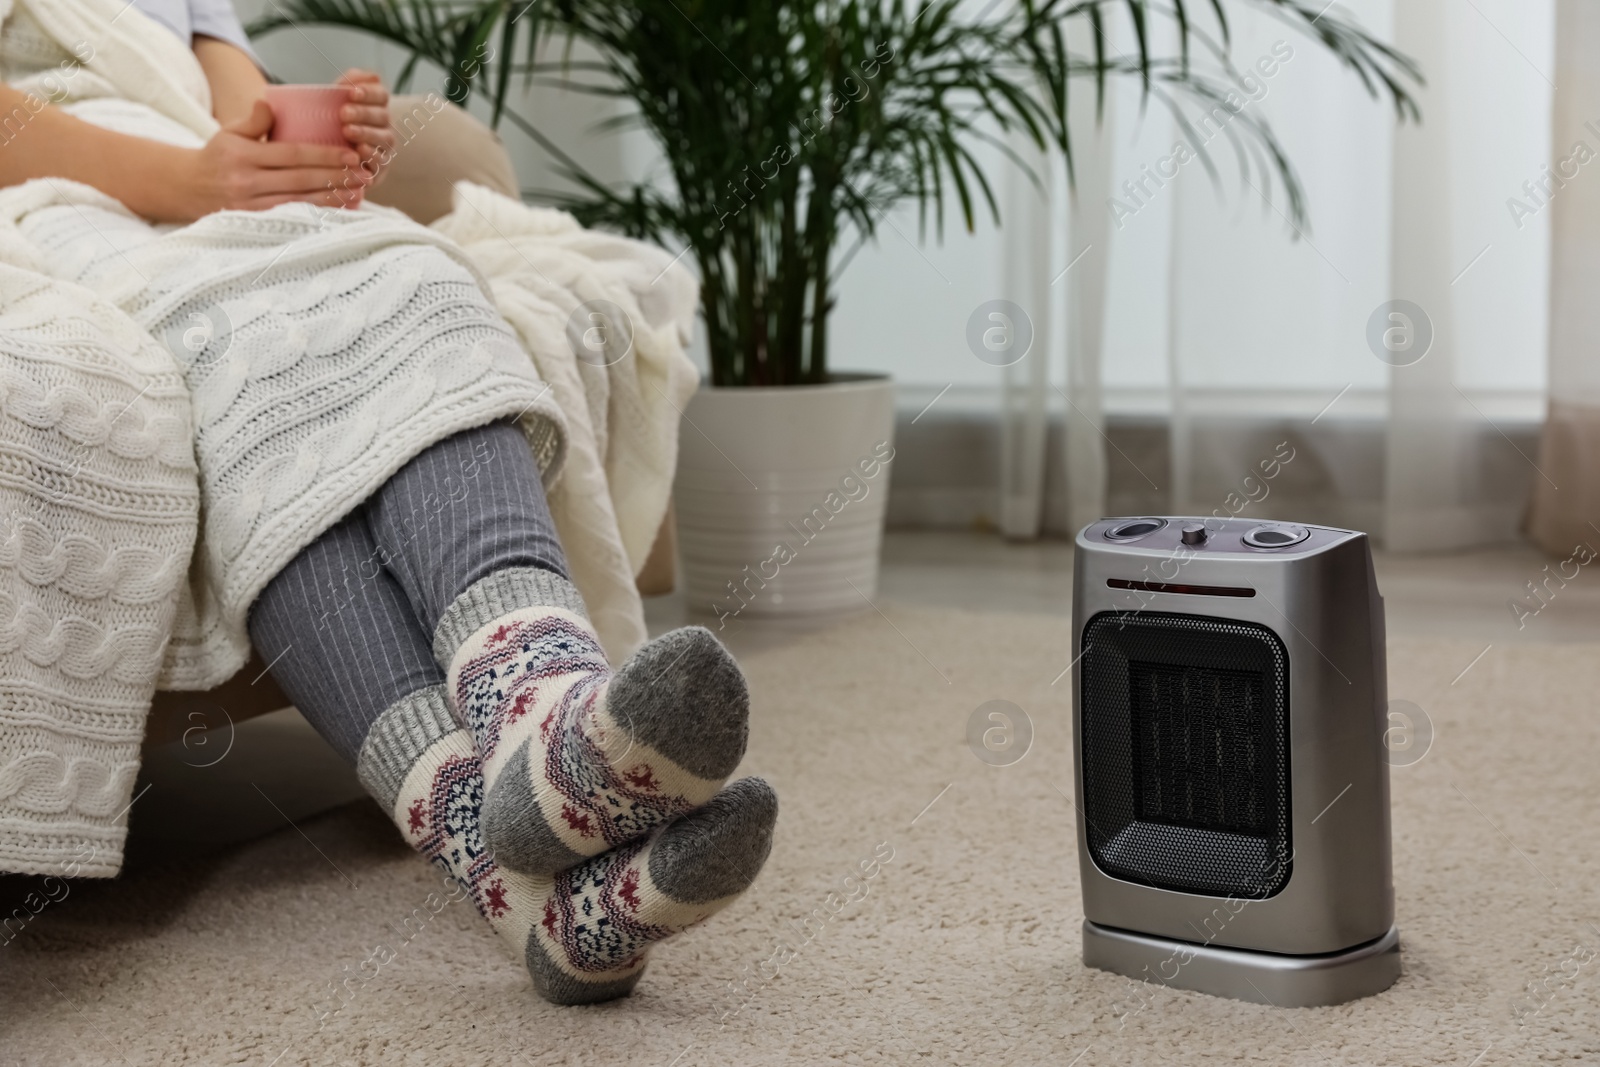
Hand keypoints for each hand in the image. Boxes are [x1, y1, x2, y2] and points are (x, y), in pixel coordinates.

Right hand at [184, 99, 361, 217]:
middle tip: (364, 174)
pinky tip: (339, 211)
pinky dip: (318, 215)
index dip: (324, 156)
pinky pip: (292, 218)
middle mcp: (246, 182)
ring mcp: (250, 206)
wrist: (187, 188)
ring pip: (300, 202)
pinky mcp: (254, 223)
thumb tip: (270, 101)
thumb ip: (253, 120)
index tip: (351, 154)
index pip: (292, 154)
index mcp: (243, 155)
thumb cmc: (217, 157)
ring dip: (333, 199)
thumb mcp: (229, 132)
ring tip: (359, 192)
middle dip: (336, 177)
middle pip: (301, 180)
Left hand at [337, 69, 395, 187]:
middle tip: (343, 113)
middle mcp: (383, 126)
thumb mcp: (332, 102)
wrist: (320, 161)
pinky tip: (359, 150)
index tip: (351, 92)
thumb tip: (350, 79)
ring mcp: (384, 148)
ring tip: (347, 131)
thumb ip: (343, 85)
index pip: (381, 94)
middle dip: (363, 113)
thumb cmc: (328, 126)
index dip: (369, 92)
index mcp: (375, 107)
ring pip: (385, 138)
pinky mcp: (379, 169)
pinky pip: (382, 161)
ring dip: (366, 133)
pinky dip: (372, 155)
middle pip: (383, 116)